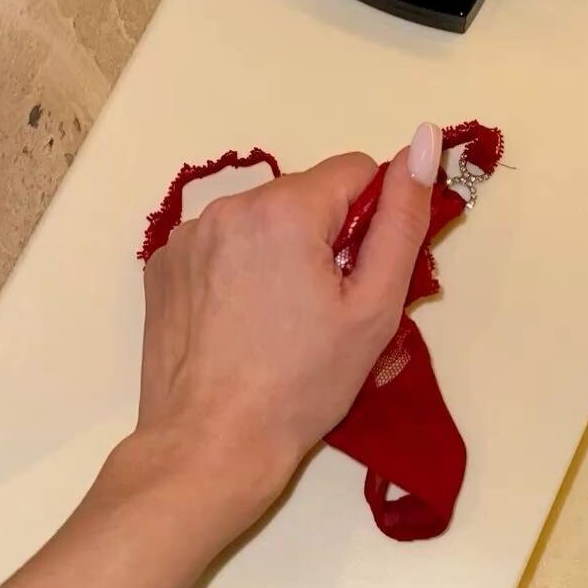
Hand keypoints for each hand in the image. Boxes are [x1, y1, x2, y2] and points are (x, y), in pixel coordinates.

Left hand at [116, 124, 441, 546]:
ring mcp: (187, 236)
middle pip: (306, 198)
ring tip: (280, 323)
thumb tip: (425, 142)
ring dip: (281, 253)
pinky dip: (240, 272)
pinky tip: (241, 324)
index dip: (373, 223)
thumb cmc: (303, 384)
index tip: (361, 279)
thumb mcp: (374, 307)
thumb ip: (403, 217)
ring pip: (263, 222)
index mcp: (284, 208)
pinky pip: (222, 247)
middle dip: (325, 239)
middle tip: (326, 311)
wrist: (210, 445)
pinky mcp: (163, 267)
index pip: (356, 171)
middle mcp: (228, 206)